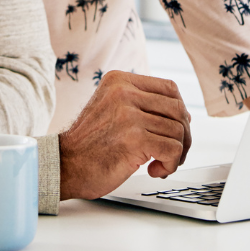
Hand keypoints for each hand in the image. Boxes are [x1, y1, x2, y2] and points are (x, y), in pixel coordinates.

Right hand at [58, 71, 191, 200]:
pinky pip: (172, 149)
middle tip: (171, 153)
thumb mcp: (112, 108)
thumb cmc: (90, 144)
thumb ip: (140, 104)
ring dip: (176, 154)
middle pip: (178, 110)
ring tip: (158, 163)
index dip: (179, 112)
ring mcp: (128, 115)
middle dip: (183, 135)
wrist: (64, 165)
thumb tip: (184, 115)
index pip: (169, 88)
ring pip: (178, 131)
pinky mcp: (134, 139)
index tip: (174, 130)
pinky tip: (154, 169)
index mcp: (119, 80)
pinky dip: (170, 164)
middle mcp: (124, 92)